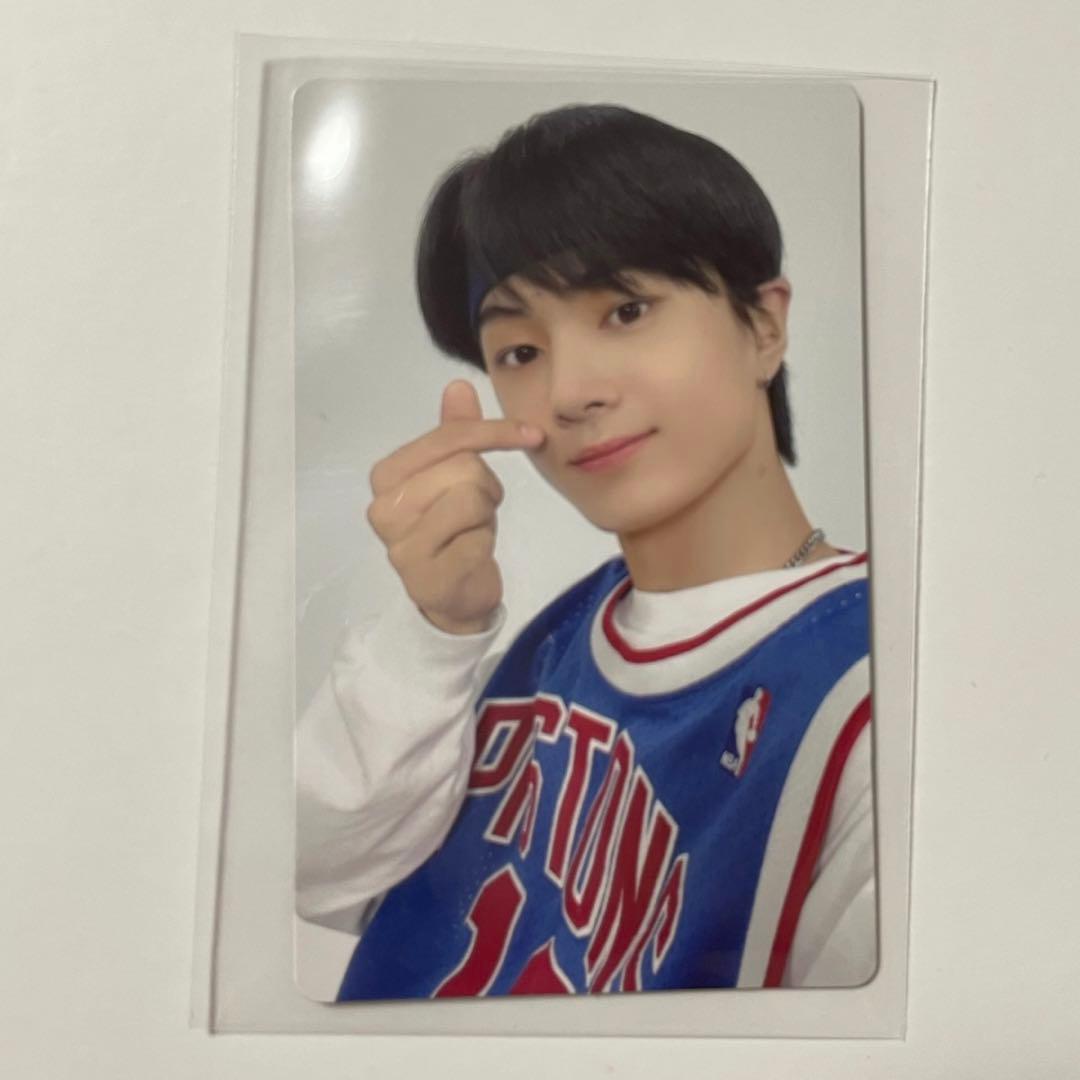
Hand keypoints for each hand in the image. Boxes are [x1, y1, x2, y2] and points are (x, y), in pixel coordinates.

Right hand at [365, 380, 544, 634]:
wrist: (452, 597)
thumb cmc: (454, 529)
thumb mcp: (456, 475)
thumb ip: (456, 432)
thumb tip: (459, 385)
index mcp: (386, 476)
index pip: (447, 437)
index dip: (494, 432)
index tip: (531, 434)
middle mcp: (383, 508)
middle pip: (464, 467)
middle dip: (486, 485)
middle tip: (478, 509)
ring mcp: (401, 545)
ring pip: (471, 498)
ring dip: (486, 515)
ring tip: (471, 530)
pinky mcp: (426, 577)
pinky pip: (476, 539)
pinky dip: (484, 543)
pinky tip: (470, 556)